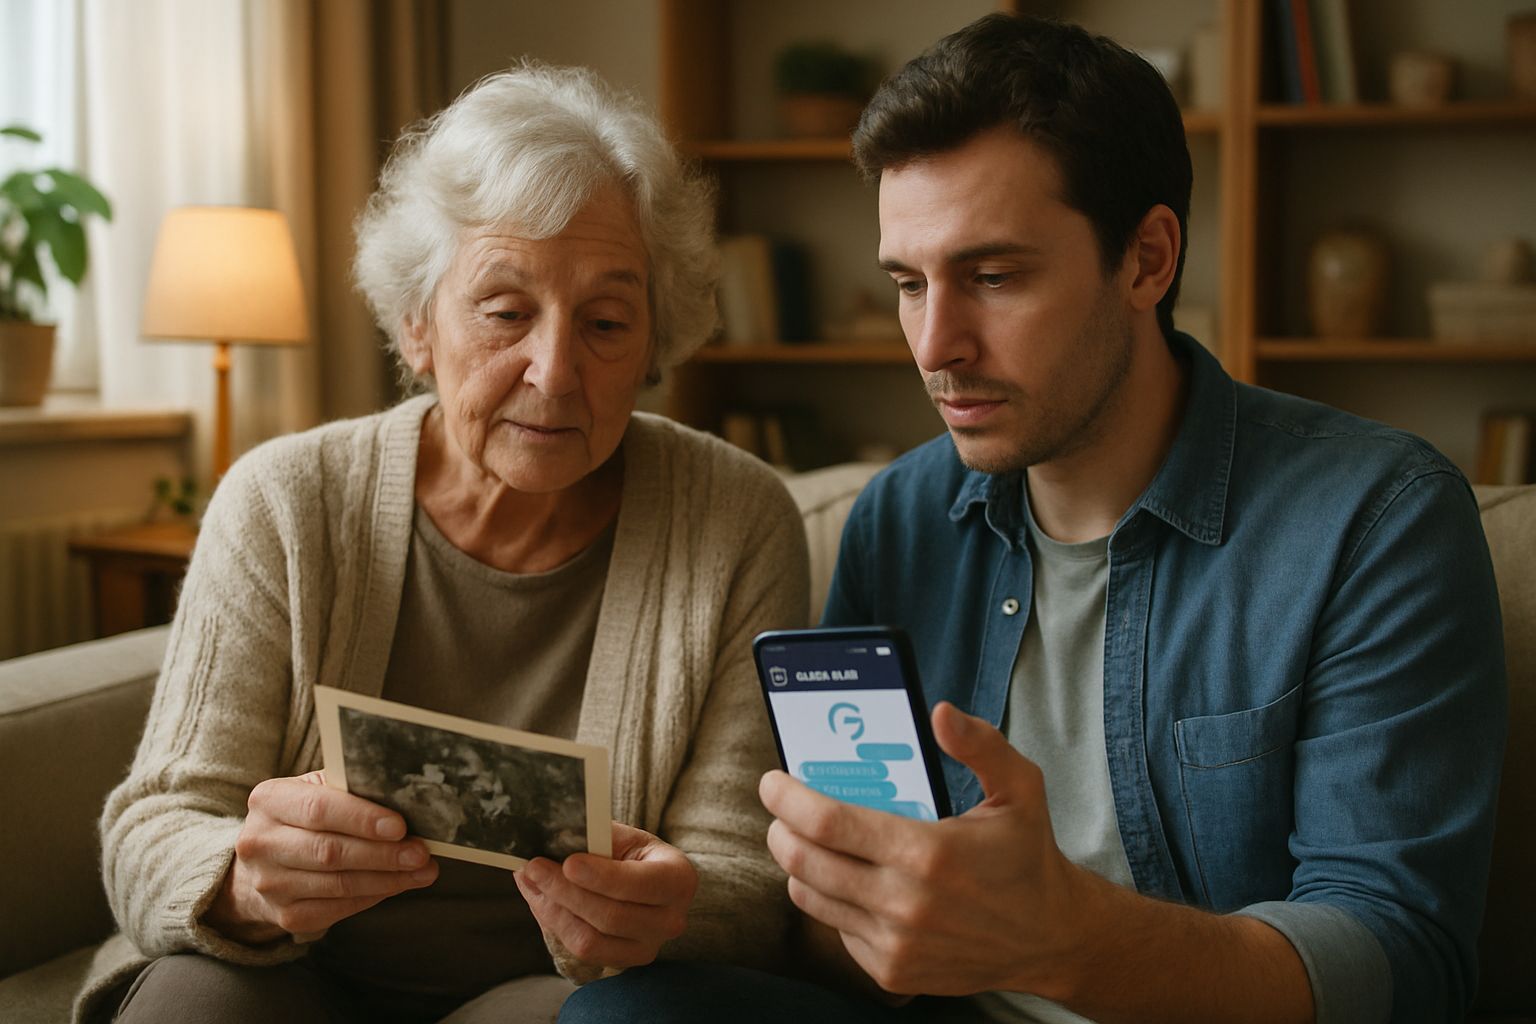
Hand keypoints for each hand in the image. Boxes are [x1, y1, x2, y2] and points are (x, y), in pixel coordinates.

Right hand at [204, 770, 438, 943]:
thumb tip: (408, 802)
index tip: (400, 826)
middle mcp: (260, 843)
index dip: (361, 819)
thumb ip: (351, 791)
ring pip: (338, 884)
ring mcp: (269, 884)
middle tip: (421, 853)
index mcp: (269, 800)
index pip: (318, 809)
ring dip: (387, 879)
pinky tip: (398, 885)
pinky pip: (338, 909)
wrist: (263, 863)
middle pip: (330, 851)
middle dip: (382, 854)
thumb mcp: (316, 790)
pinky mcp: (285, 915)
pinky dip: (373, 896)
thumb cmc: (304, 816)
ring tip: (422, 870)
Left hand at [515, 822, 697, 969]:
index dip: (601, 876)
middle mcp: (671, 920)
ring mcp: (649, 948)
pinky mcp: (624, 962)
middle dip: (565, 891)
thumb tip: (552, 838)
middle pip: (610, 916)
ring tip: (531, 881)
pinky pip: (583, 951)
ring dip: (553, 910)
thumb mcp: (625, 837)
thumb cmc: (633, 854)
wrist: (649, 882)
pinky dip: (556, 925)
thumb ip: (595, 837)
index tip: (567, 862)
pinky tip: (541, 900)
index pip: (639, 883)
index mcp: (678, 879)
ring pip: (590, 939)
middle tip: (533, 867)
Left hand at [758, 701, 1090, 998]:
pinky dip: (829, 899)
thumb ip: (980, 744)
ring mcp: (895, 944)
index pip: (828, 822)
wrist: (1051, 938)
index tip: (772, 781)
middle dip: (779, 829)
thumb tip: (939, 712)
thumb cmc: (1028, 856)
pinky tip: (849, 878)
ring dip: (798, 863)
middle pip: (804, 861)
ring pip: (810, 896)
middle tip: (781, 809)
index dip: (787, 798)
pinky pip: (835, 928)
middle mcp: (905, 904)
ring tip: (809, 840)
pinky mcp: (891, 971)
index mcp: (928, 853)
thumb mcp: (1020, 787)